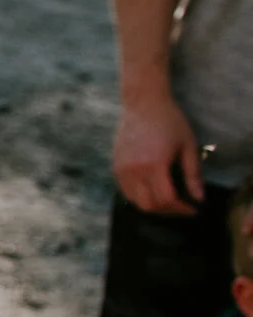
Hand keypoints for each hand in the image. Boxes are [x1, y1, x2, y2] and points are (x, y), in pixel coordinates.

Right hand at [113, 94, 203, 214]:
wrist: (143, 104)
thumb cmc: (169, 122)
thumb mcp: (188, 146)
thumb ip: (193, 174)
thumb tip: (199, 198)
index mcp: (154, 164)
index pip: (166, 199)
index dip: (181, 209)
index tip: (193, 209)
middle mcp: (134, 169)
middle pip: (149, 205)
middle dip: (168, 211)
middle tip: (182, 208)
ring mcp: (122, 169)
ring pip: (136, 201)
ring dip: (154, 206)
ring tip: (169, 201)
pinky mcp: (116, 167)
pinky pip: (127, 192)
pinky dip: (141, 197)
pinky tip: (154, 190)